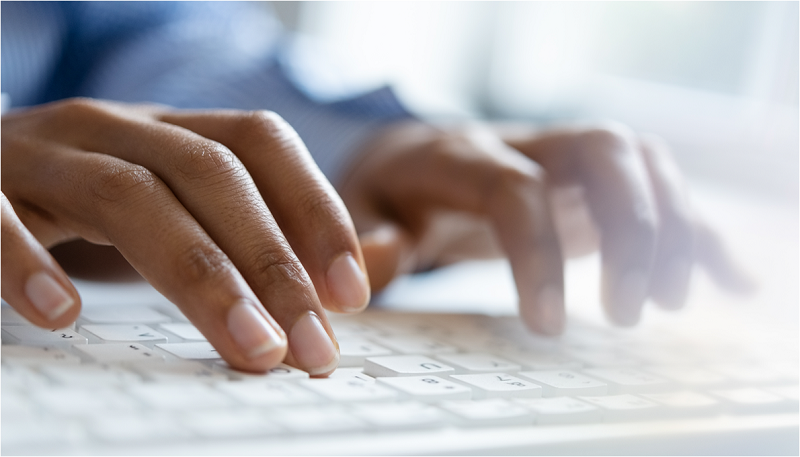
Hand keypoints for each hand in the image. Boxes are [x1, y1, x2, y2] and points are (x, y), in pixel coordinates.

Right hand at [1, 98, 370, 374]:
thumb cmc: (84, 197)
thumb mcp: (172, 201)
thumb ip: (249, 234)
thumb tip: (345, 282)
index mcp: (170, 131)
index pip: (259, 142)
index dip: (316, 209)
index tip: (350, 292)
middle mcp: (114, 128)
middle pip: (209, 174)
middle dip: (272, 262)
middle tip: (312, 345)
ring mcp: (42, 153)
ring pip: (127, 195)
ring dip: (199, 276)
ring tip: (250, 346)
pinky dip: (28, 262)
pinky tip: (65, 312)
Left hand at [339, 121, 752, 333]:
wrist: (412, 158)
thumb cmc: (387, 194)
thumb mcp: (357, 215)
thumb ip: (368, 240)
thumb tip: (379, 264)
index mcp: (459, 155)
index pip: (515, 189)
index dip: (538, 255)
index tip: (548, 327)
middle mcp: (524, 143)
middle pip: (603, 152)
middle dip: (632, 228)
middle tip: (628, 313)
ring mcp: (564, 155)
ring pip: (641, 161)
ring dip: (672, 227)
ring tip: (669, 304)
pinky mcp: (590, 180)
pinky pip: (658, 188)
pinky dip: (699, 231)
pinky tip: (732, 278)